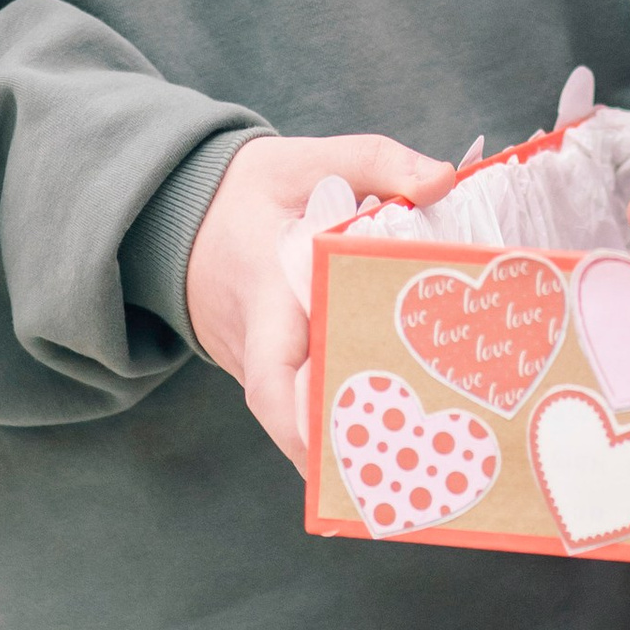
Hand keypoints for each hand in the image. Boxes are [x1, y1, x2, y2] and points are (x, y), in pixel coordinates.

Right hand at [186, 131, 455, 470]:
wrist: (188, 211)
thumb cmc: (258, 187)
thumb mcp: (313, 156)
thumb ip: (376, 161)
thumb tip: (441, 182)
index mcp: (265, 291)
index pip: (269, 370)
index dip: (299, 419)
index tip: (335, 448)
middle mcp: (254, 340)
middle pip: (290, 413)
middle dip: (337, 447)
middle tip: (400, 472)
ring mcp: (253, 360)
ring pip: (294, 414)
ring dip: (341, 441)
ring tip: (409, 466)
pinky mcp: (266, 365)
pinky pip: (297, 398)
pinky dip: (335, 417)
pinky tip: (393, 433)